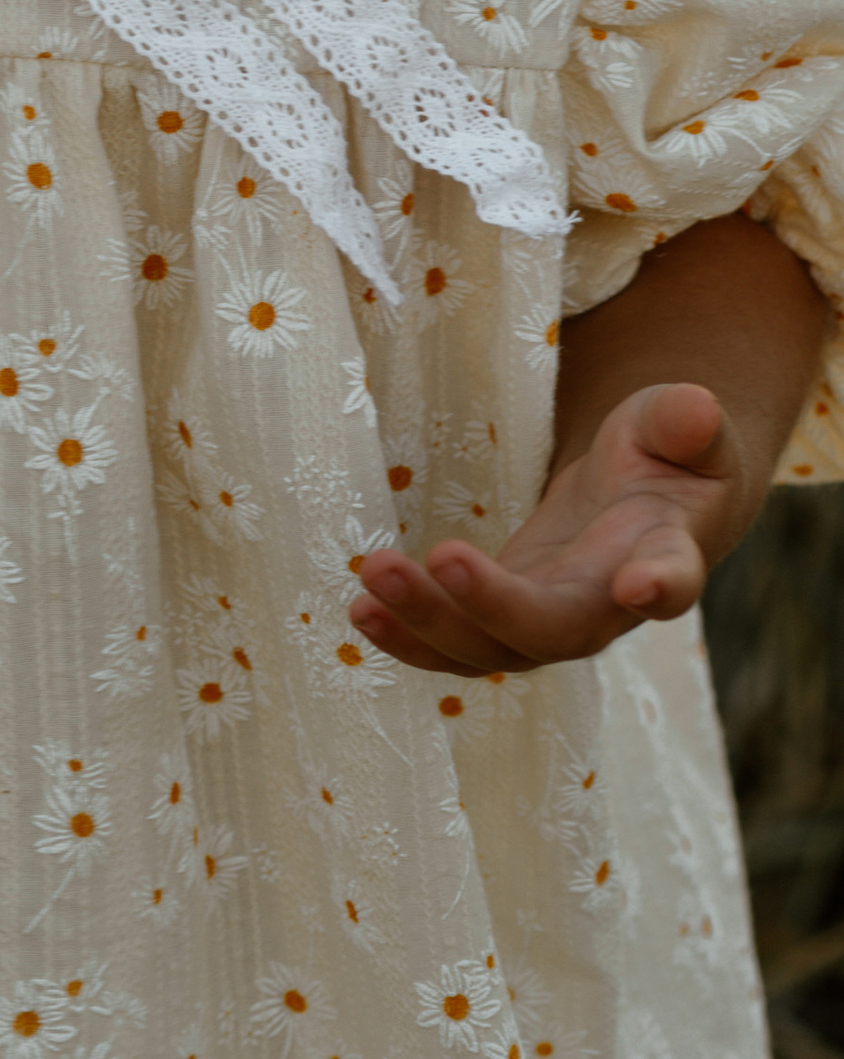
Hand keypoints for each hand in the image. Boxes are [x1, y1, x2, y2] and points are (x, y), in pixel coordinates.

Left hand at [348, 379, 743, 678]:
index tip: (639, 585)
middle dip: (495, 606)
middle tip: (442, 556)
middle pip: (555, 631)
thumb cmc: (669, 457)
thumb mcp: (681, 425)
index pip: (673, 578)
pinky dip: (410, 635)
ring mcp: (549, 619)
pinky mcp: (502, 615)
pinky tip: (362, 610)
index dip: (661, 586)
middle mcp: (606, 606)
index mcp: (666, 554)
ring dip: (430, 624)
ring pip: (492, 648)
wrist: (648, 500)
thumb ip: (686, 422)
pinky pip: (455, 643)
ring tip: (372, 586)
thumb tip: (696, 410)